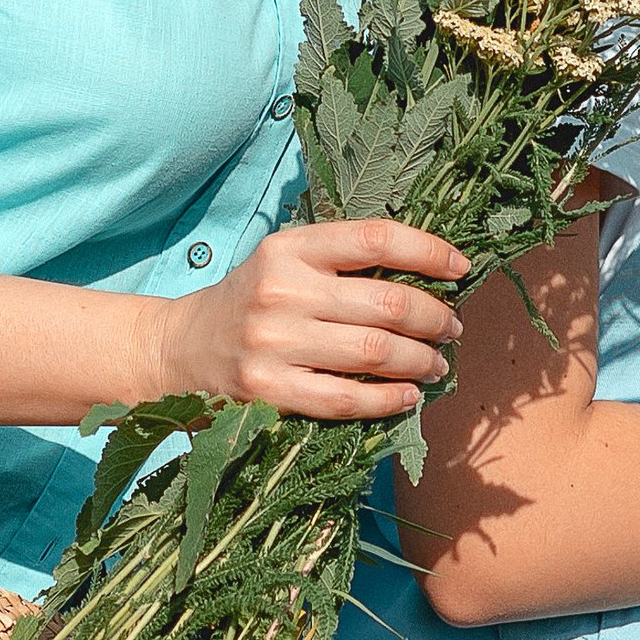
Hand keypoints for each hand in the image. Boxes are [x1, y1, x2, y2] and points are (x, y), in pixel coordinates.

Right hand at [151, 219, 469, 420]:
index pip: (376, 239)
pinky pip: (346, 399)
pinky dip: (388, 399)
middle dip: (435, 318)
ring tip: (436, 363)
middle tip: (452, 328)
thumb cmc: (250, 301)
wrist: (179, 349)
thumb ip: (342, 260)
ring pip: (375, 352)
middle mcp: (281, 290)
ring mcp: (273, 343)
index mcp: (290, 247)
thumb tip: (429, 272)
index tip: (460, 269)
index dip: (429, 252)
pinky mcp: (268, 390)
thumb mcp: (286, 261)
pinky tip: (408, 396)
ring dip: (421, 361)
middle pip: (387, 303)